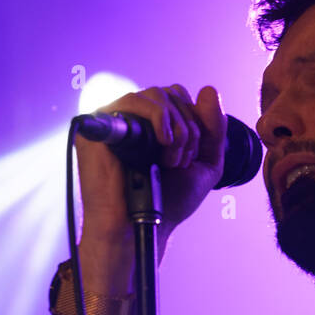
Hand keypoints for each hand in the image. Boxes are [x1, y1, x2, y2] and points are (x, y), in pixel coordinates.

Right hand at [75, 84, 227, 246]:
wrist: (142, 225)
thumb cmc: (168, 202)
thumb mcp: (204, 164)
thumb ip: (213, 129)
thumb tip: (209, 89)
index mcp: (155, 125)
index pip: (180, 97)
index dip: (195, 120)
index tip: (192, 155)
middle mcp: (135, 119)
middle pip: (170, 93)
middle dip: (187, 127)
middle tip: (182, 162)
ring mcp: (116, 119)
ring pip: (155, 95)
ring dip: (175, 128)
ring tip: (171, 160)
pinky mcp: (100, 124)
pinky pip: (132, 100)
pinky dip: (157, 117)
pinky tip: (163, 143)